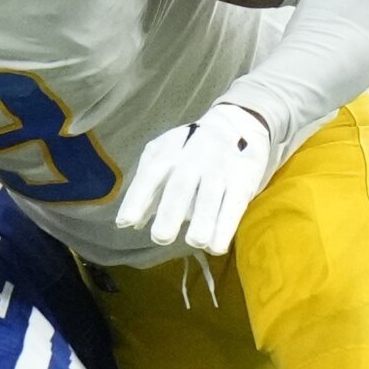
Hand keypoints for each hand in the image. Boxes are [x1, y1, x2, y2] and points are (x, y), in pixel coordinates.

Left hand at [116, 102, 271, 253]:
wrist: (238, 122)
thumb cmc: (192, 147)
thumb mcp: (165, 154)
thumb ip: (147, 186)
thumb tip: (132, 223)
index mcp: (169, 151)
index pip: (150, 175)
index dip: (137, 198)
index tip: (125, 222)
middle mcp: (193, 158)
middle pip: (180, 187)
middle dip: (170, 213)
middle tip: (161, 238)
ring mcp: (220, 168)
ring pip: (210, 198)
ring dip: (203, 222)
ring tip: (194, 242)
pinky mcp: (243, 178)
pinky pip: (234, 205)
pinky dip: (225, 227)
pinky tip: (216, 246)